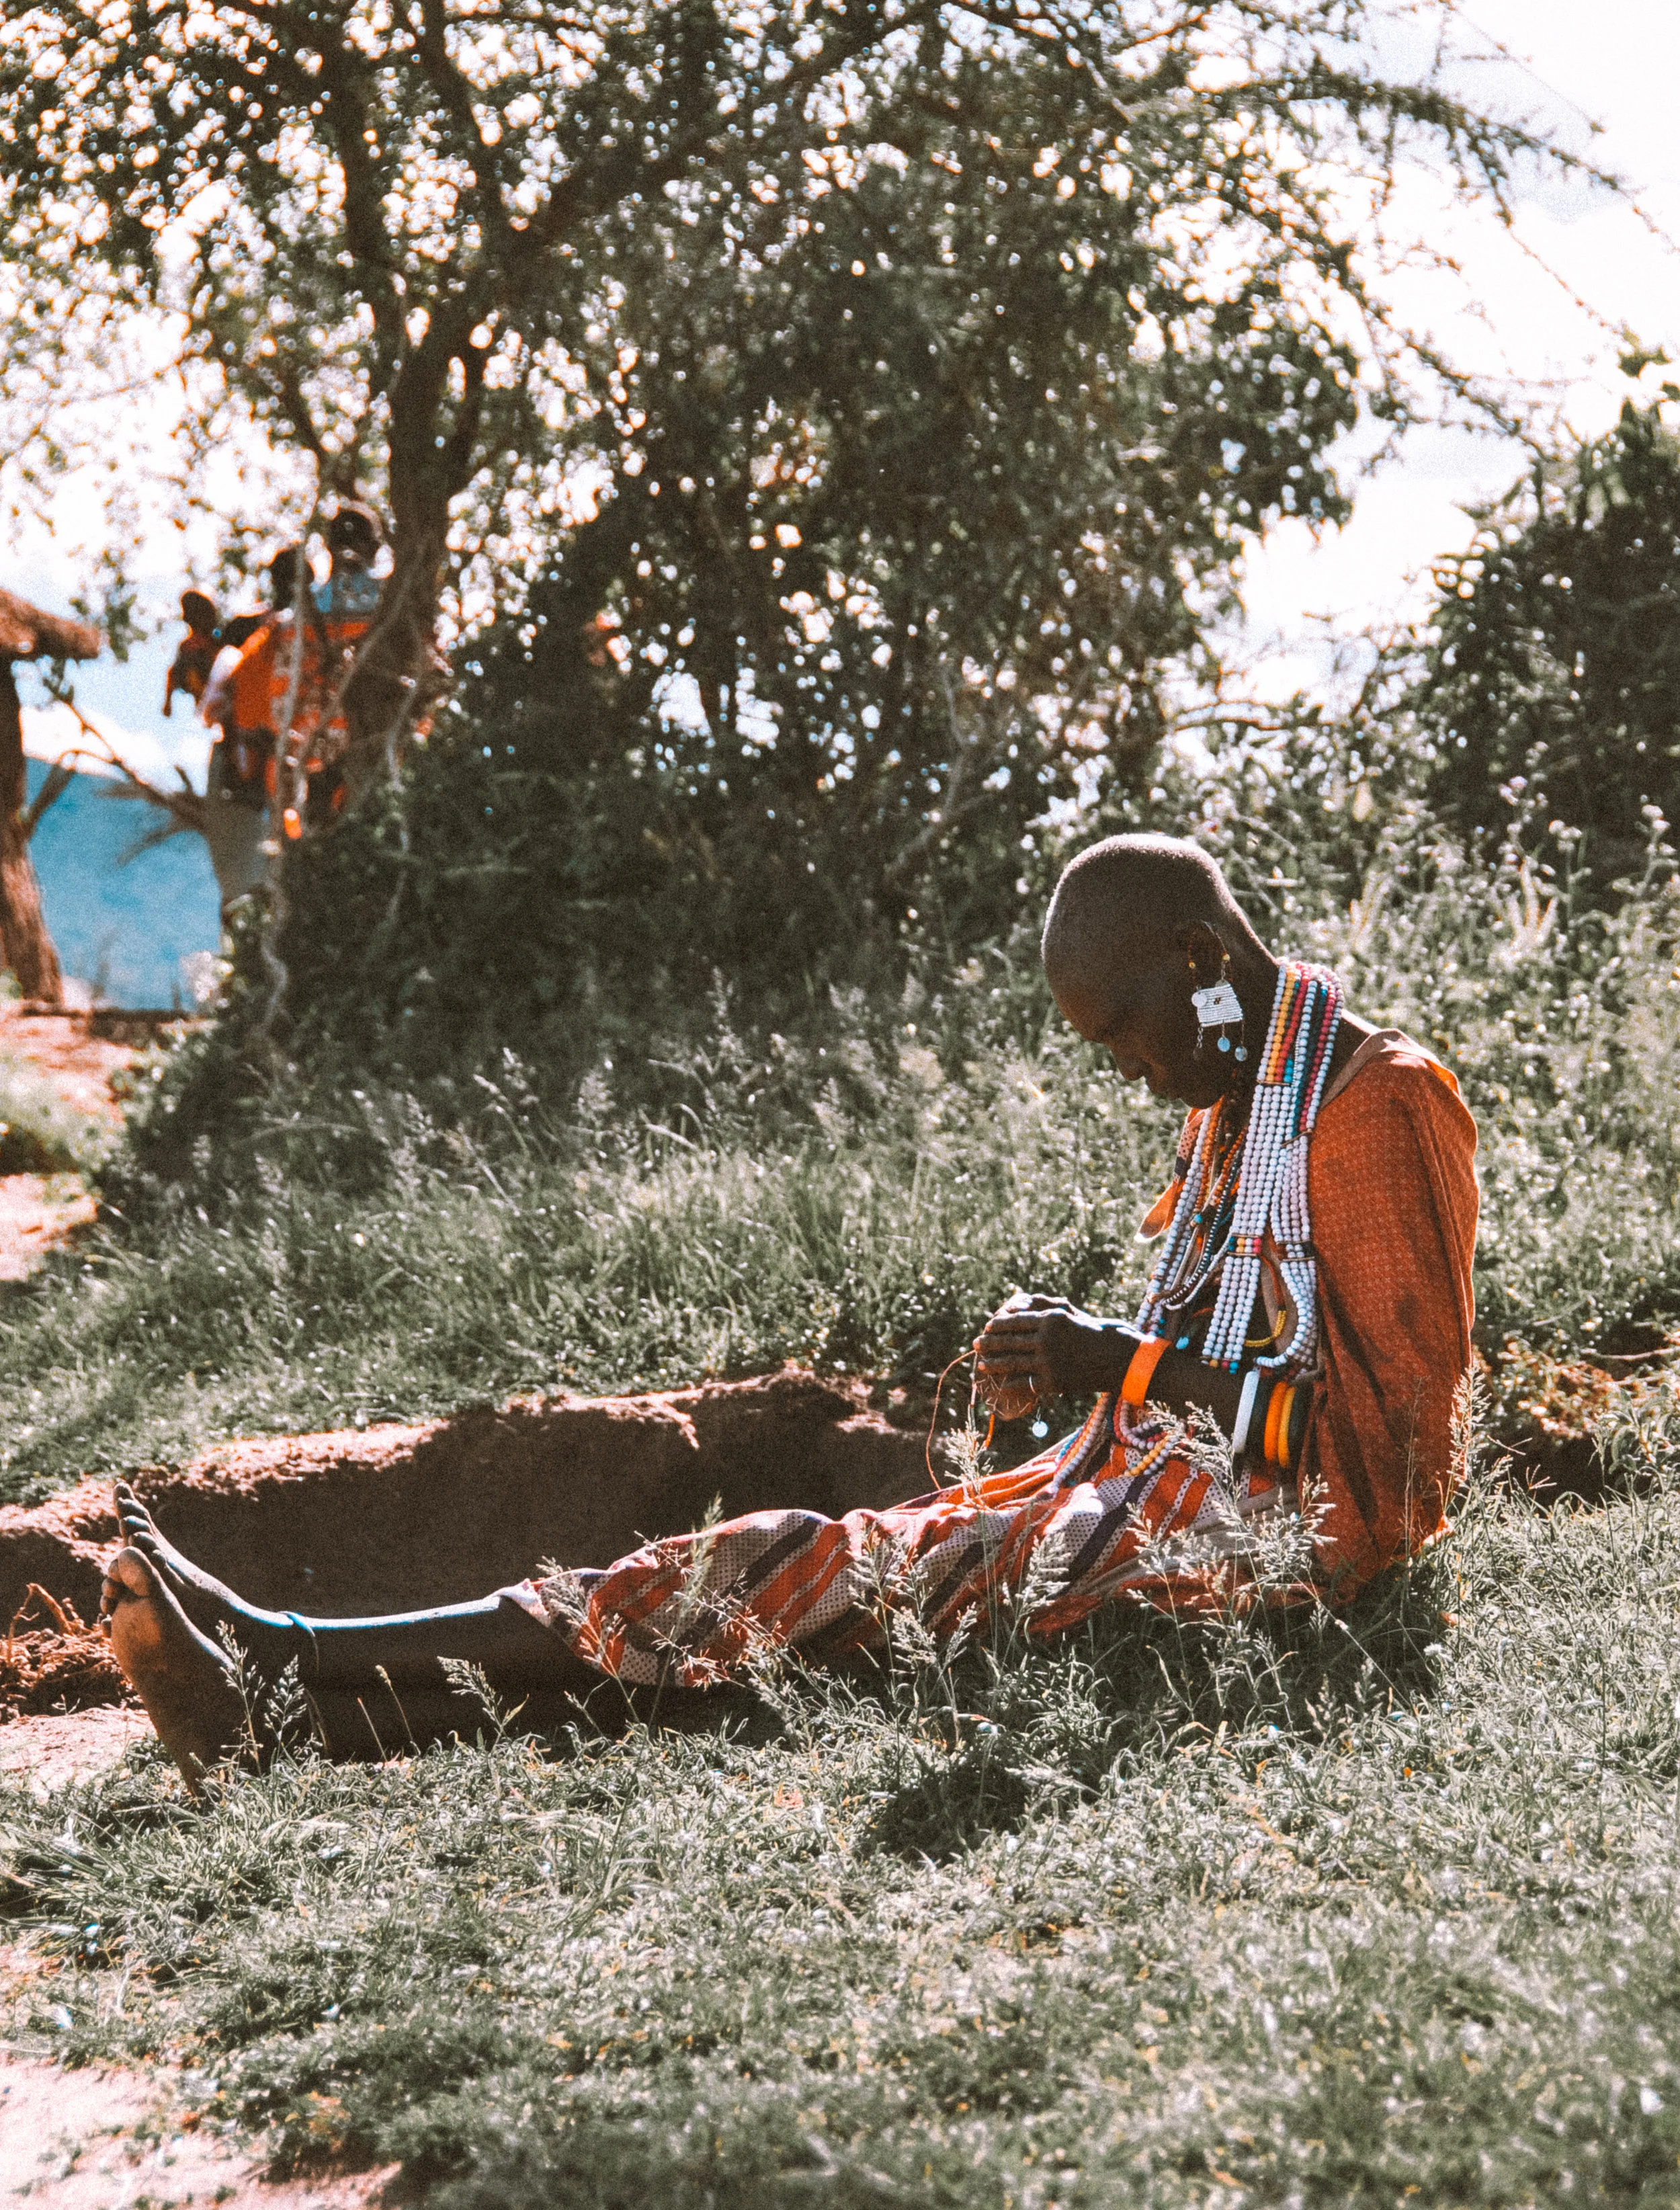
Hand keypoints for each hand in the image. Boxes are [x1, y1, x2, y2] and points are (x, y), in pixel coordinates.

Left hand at [974, 1294, 1140, 1406]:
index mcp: (1051, 1318)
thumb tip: (1021, 1308)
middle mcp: (1047, 1339)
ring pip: (1012, 1363)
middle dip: (989, 1344)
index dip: (997, 1325)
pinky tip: (1001, 1386)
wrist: (1122, 1359)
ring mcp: (1049, 1362)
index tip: (987, 1327)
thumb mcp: (1074, 1315)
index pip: (1015, 1321)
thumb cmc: (1100, 1334)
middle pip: (1009, 1341)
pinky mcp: (1054, 1382)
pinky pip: (1026, 1384)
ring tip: (982, 1365)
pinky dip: (1010, 1385)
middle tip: (976, 1345)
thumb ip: (1049, 1310)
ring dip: (994, 1364)